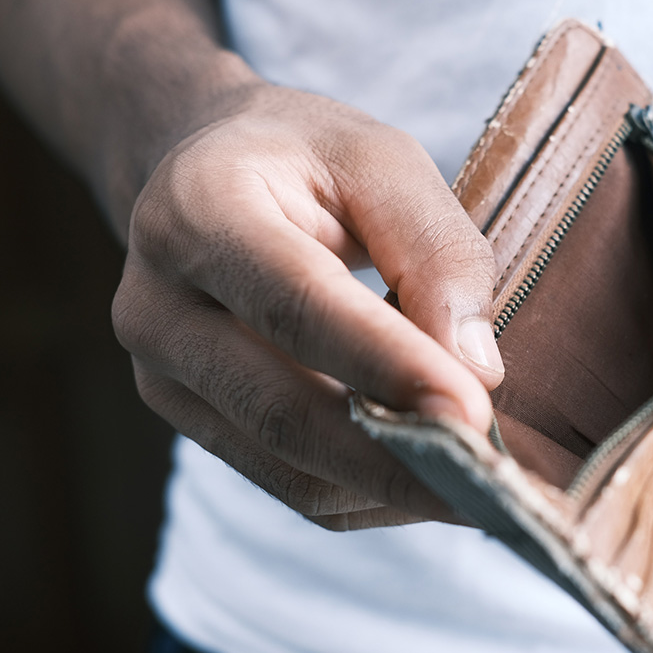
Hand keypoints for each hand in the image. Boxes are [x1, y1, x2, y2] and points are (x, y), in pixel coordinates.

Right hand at [112, 81, 504, 529]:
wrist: (204, 172)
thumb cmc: (304, 158)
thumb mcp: (382, 160)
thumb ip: (435, 251)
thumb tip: (477, 370)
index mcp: (200, 209)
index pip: (297, 305)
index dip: (387, 366)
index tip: (474, 414)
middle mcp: (158, 303)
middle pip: (282, 410)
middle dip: (397, 459)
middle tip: (494, 483)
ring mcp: (162, 374)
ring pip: (287, 468)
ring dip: (391, 488)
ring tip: (479, 487)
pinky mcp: (189, 420)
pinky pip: (288, 484)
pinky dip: (367, 494)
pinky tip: (427, 476)